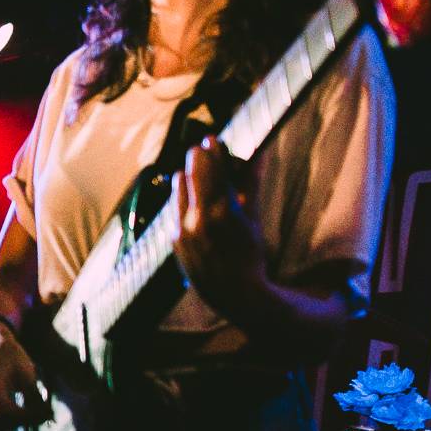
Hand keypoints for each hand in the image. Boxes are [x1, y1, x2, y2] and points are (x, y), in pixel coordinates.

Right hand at [0, 319, 49, 430]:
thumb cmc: (13, 358)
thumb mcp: (28, 375)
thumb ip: (35, 398)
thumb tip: (46, 418)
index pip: (6, 414)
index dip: (27, 418)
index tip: (44, 414)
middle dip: (18, 424)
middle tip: (34, 415)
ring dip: (7, 429)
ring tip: (21, 416)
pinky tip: (12, 416)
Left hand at [172, 136, 270, 322]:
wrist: (232, 293)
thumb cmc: (249, 256)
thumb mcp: (253, 220)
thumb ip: (251, 185)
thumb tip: (257, 155)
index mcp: (220, 213)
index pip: (212, 171)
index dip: (212, 152)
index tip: (212, 137)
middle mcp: (196, 220)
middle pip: (191, 176)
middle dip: (197, 160)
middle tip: (202, 146)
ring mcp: (182, 230)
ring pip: (178, 192)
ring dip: (187, 177)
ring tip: (195, 166)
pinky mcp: (173, 239)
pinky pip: (175, 209)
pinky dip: (182, 197)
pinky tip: (187, 190)